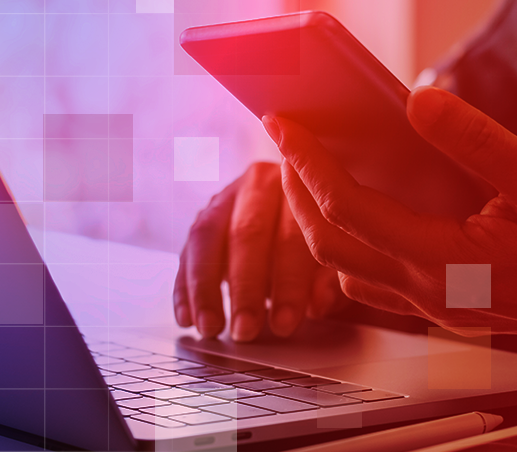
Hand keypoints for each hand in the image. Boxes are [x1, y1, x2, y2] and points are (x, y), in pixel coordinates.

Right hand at [173, 162, 343, 341]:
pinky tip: (186, 319)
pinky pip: (185, 252)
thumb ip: (329, 279)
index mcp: (299, 188)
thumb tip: (319, 305)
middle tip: (245, 331)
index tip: (284, 325)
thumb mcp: (334, 254)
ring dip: (205, 289)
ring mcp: (223, 200)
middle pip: (246, 235)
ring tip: (211, 328)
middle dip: (244, 288)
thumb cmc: (320, 236)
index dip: (288, 284)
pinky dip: (183, 288)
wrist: (296, 205)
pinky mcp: (200, 220)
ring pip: (206, 240)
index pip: (292, 236)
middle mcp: (257, 185)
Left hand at [262, 87, 516, 338]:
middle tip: (284, 144)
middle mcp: (430, 294)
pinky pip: (377, 286)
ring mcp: (438, 309)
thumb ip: (476, 140)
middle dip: (297, 193)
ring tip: (312, 177)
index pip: (348, 211)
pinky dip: (351, 251)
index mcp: (445, 262)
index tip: (283, 127)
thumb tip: (419, 100)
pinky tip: (365, 219)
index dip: (308, 165)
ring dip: (318, 226)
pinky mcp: (451, 310)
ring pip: (347, 273)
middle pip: (330, 247)